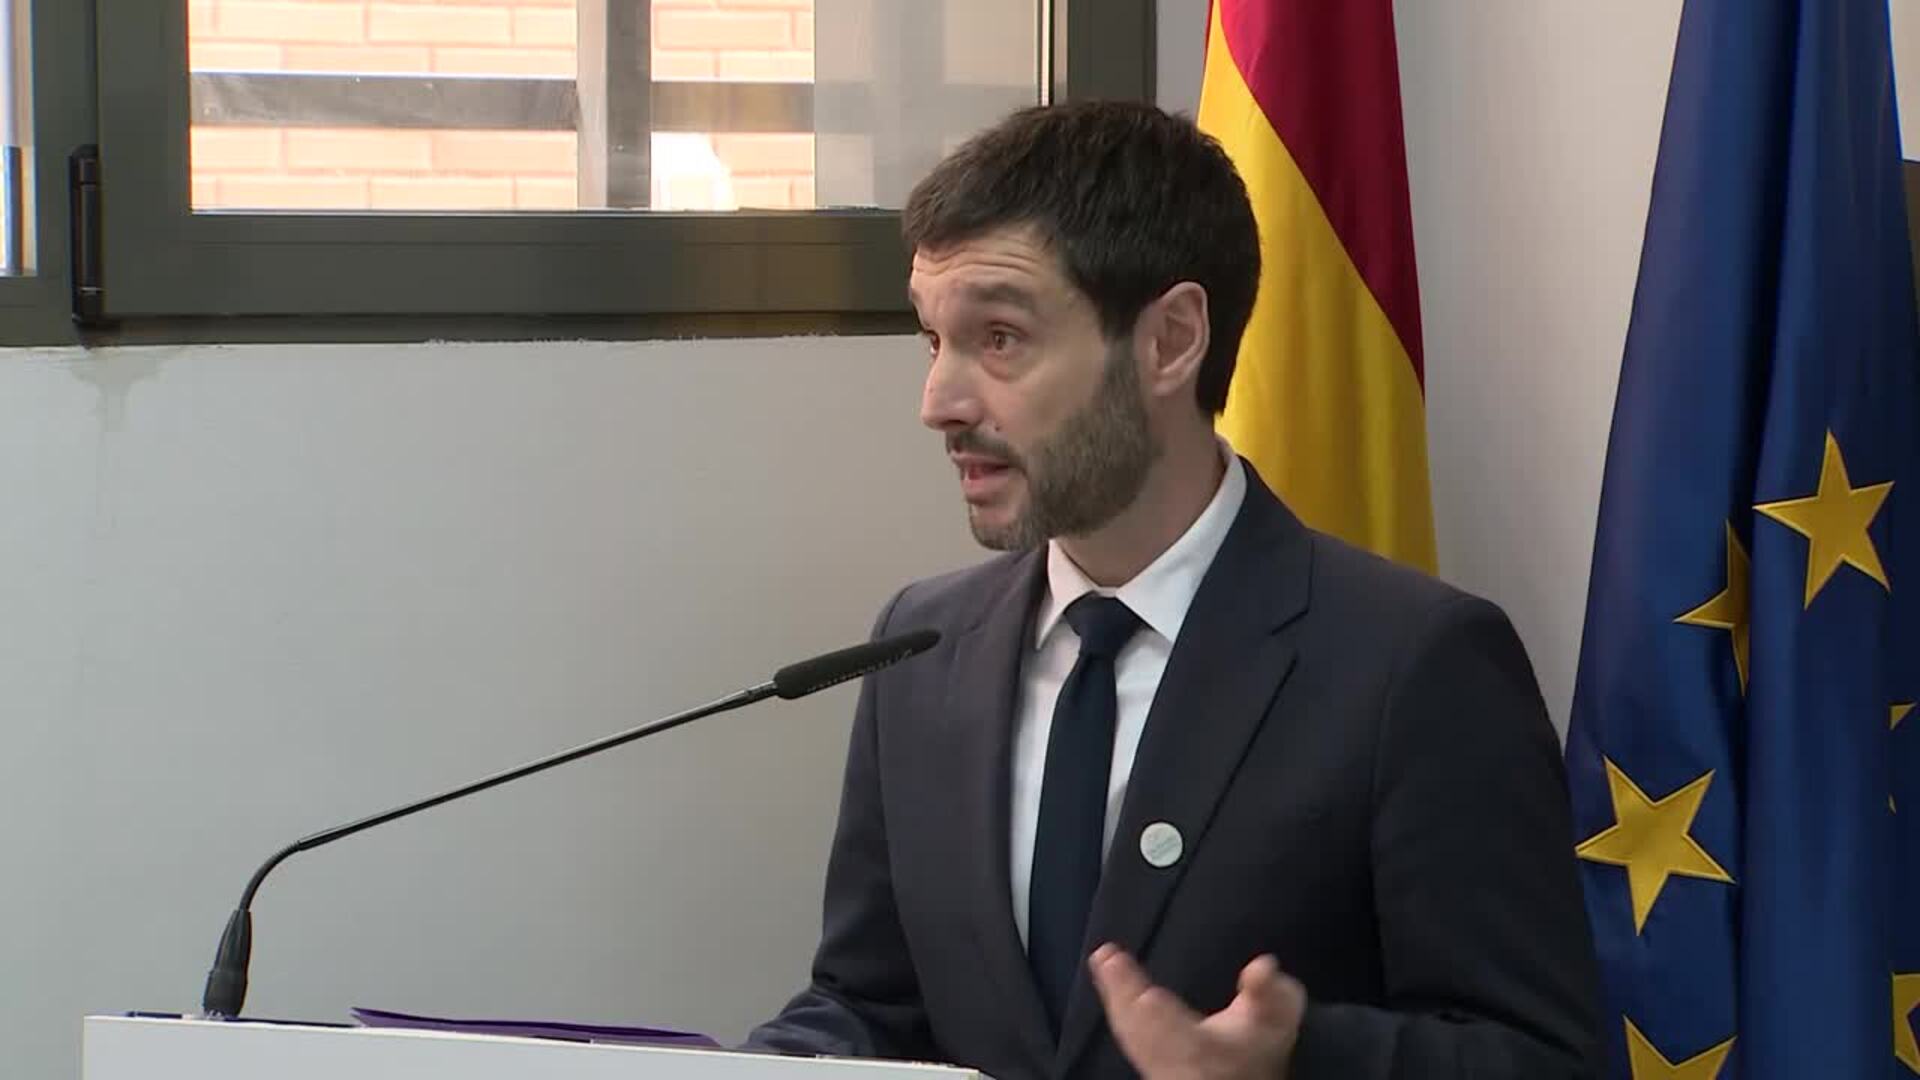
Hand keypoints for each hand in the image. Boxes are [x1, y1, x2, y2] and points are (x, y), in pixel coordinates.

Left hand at [1088, 943, 1306, 1079]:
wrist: (1246, 1075)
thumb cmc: (1262, 1039)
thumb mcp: (1278, 1015)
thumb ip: (1271, 991)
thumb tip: (1262, 966)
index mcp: (1208, 1052)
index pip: (1184, 1038)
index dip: (1165, 1019)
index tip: (1149, 996)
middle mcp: (1179, 1066)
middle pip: (1147, 1034)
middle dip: (1126, 996)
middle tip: (1107, 956)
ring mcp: (1161, 1070)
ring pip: (1133, 1038)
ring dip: (1116, 1000)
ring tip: (1103, 962)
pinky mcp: (1150, 1065)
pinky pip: (1130, 1040)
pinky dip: (1119, 1012)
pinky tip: (1109, 986)